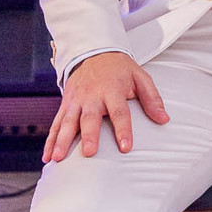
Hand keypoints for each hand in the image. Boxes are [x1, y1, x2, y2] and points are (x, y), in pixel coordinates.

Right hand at [43, 51, 168, 162]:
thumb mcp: (140, 77)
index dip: (123, 129)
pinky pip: (56, 123)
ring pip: (67, 122)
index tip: (126, 147)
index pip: (119, 112)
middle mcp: (92, 96)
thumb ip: (152, 99)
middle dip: (88, 135)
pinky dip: (50, 140)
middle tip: (88, 153)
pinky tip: (47, 157)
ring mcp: (76, 100)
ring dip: (61, 140)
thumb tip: (164, 119)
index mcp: (112, 90)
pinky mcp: (66, 104)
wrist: (94, 52)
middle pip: (89, 118)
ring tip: (57, 158)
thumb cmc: (120, 69)